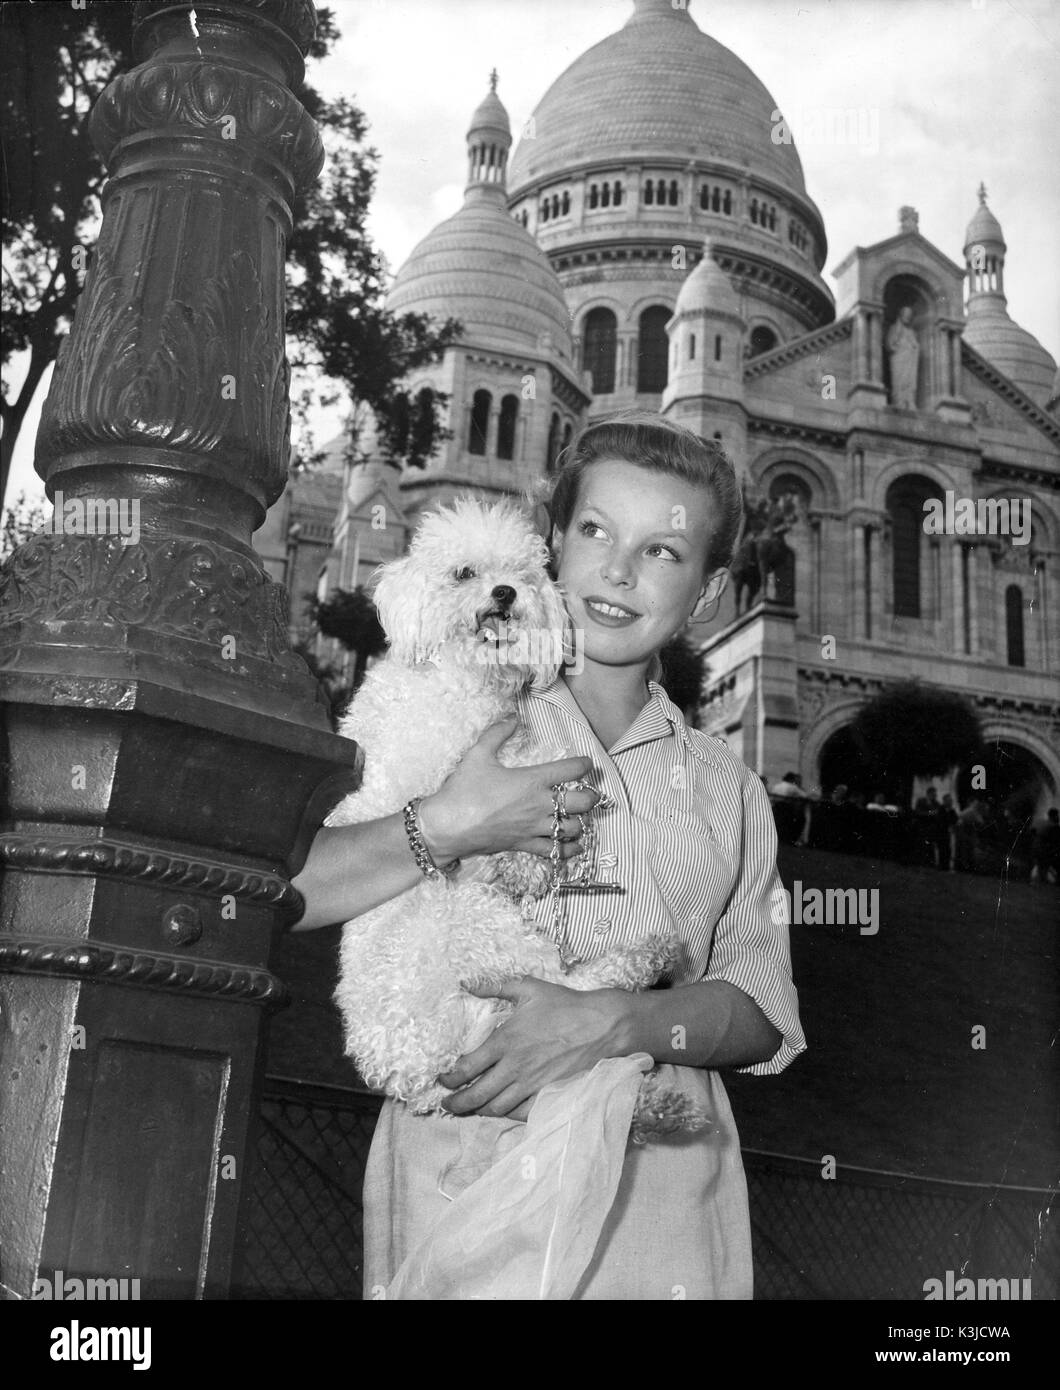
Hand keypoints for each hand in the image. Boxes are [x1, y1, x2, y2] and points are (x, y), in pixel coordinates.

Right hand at [418, 717, 600, 863]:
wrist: (447, 826)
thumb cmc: (463, 790)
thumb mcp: (478, 754)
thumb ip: (497, 733)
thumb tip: (511, 716)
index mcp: (532, 780)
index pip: (571, 770)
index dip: (584, 765)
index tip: (586, 763)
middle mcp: (539, 805)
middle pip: (583, 803)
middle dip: (592, 797)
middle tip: (590, 793)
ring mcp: (534, 827)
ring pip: (573, 828)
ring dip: (580, 822)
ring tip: (578, 817)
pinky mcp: (524, 844)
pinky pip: (555, 851)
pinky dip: (568, 849)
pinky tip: (573, 845)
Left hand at [437, 977, 636, 1119]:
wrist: (603, 1026)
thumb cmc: (565, 1005)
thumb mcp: (528, 988)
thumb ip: (495, 987)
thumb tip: (467, 984)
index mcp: (505, 1041)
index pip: (467, 1068)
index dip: (450, 1079)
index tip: (443, 1080)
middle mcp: (514, 1068)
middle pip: (476, 1096)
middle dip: (457, 1104)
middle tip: (448, 1105)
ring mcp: (532, 1085)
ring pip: (496, 1108)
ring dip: (480, 1110)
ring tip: (472, 1108)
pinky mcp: (548, 1096)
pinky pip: (521, 1113)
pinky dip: (507, 1115)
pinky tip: (502, 1110)